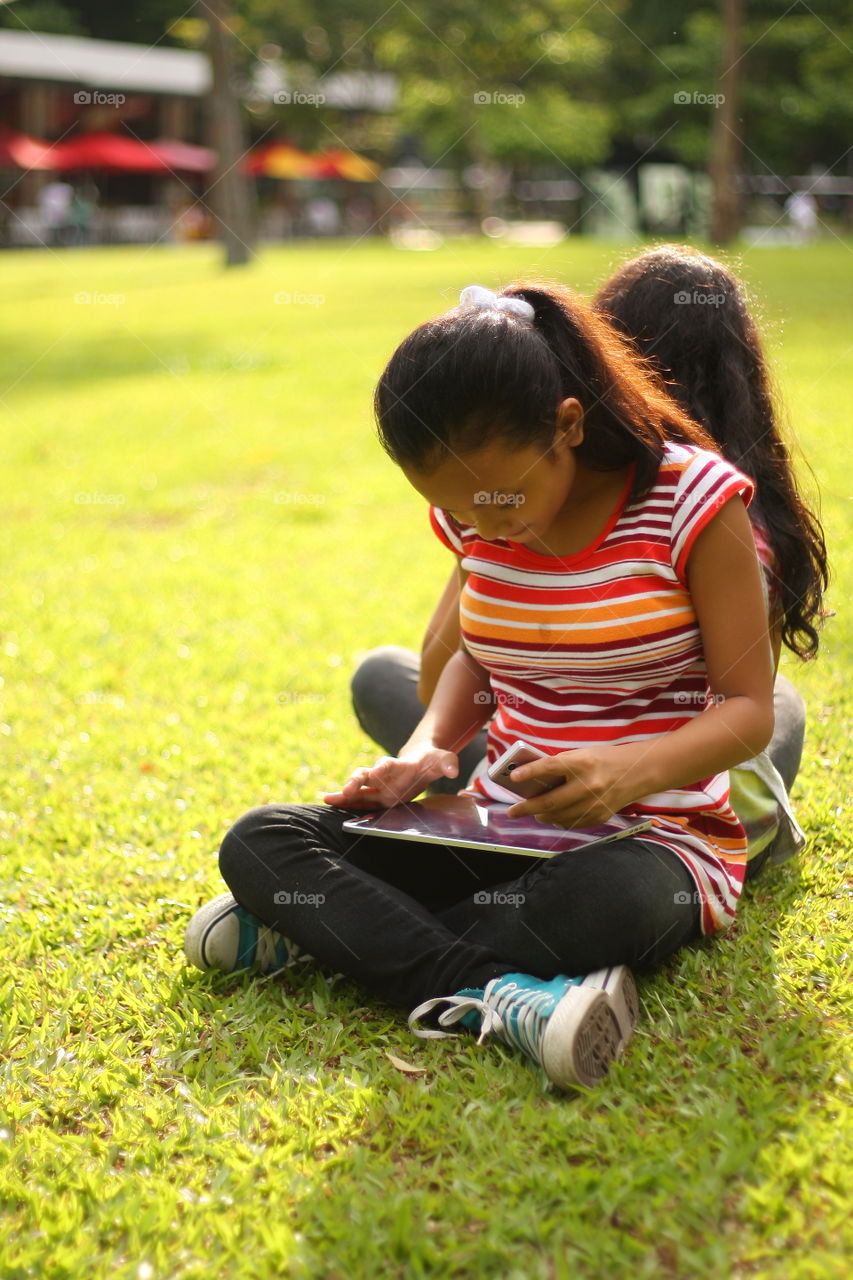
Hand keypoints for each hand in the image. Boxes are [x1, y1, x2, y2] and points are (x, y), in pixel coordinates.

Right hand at [323, 746, 458, 809]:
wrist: (421, 762)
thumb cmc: (430, 760)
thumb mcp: (442, 760)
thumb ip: (447, 762)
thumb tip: (454, 770)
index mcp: (398, 765)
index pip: (387, 764)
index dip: (381, 767)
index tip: (375, 771)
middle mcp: (383, 774)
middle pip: (365, 774)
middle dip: (355, 780)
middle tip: (347, 789)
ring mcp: (378, 786)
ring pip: (357, 789)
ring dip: (344, 793)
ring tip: (327, 798)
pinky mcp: (376, 796)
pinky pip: (359, 800)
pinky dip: (345, 801)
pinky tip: (330, 802)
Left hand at [505, 747, 636, 827]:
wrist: (638, 772)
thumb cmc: (605, 760)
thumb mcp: (582, 754)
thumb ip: (560, 765)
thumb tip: (532, 778)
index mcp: (583, 763)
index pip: (550, 767)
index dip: (529, 773)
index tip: (513, 778)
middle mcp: (589, 785)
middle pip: (550, 801)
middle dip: (527, 808)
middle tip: (513, 812)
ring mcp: (595, 803)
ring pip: (558, 817)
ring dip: (542, 816)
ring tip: (534, 813)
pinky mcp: (599, 816)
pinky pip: (571, 823)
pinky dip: (559, 820)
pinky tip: (554, 816)